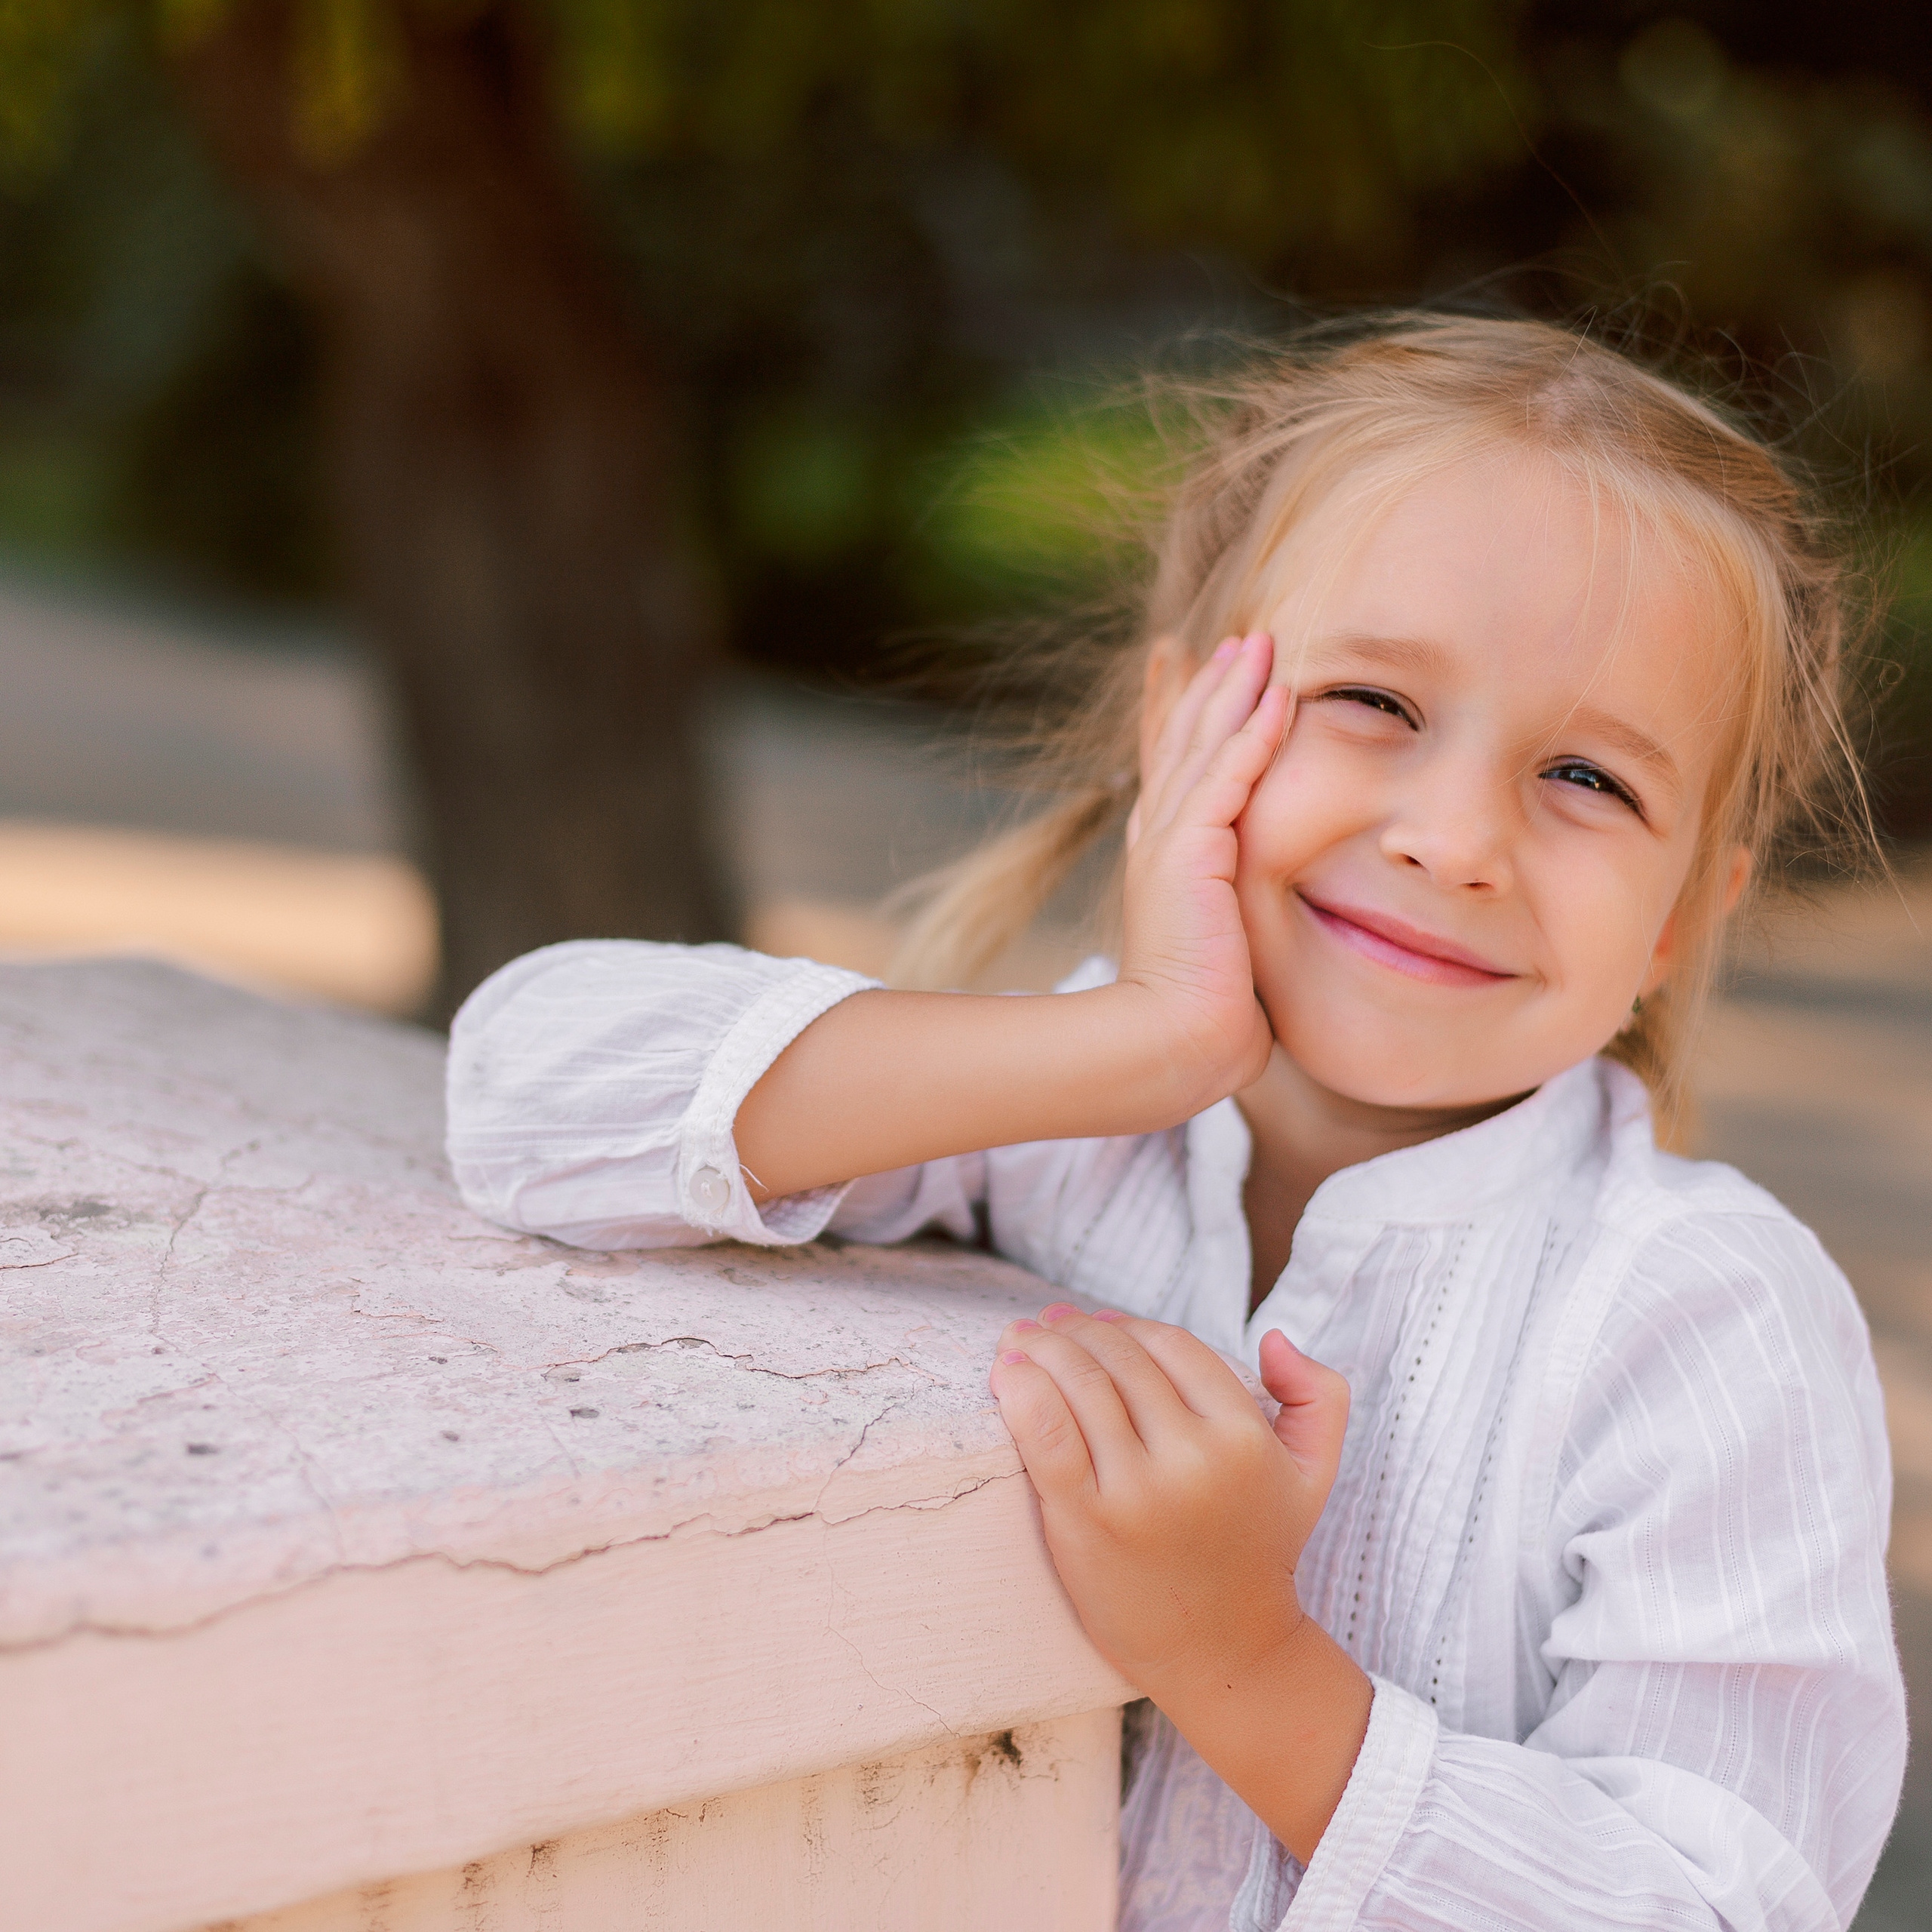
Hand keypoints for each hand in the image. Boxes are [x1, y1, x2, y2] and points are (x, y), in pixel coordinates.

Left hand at [990, 1301, 1368, 1862]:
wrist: (1224, 1653)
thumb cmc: (1259, 1549)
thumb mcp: (1314, 1472)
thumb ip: (1318, 1394)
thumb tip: (1269, 1338)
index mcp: (1244, 1435)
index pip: (1172, 1344)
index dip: (1130, 1324)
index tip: (1100, 1321)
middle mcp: (1192, 1458)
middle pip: (1121, 1359)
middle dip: (1079, 1329)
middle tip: (1052, 1323)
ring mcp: (1136, 1491)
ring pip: (1081, 1385)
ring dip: (1044, 1345)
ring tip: (1022, 1336)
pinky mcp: (1087, 1522)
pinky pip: (1046, 1435)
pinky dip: (1021, 1390)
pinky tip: (1007, 1367)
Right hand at [1119, 632, 1291, 1110]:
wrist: (1173, 1043)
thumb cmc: (1199, 1018)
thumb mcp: (1218, 955)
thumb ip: (1229, 924)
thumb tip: (1249, 934)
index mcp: (1163, 863)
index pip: (1174, 776)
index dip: (1184, 721)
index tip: (1193, 675)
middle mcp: (1159, 843)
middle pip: (1184, 745)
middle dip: (1211, 689)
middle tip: (1238, 642)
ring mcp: (1170, 844)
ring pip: (1205, 747)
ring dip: (1234, 691)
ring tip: (1259, 644)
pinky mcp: (1191, 852)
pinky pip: (1229, 777)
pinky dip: (1252, 733)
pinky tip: (1277, 695)